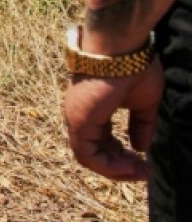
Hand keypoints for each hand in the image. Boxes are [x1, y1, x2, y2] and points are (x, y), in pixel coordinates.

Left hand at [63, 57, 163, 180]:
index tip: (144, 163)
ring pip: (88, 157)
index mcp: (92, 110)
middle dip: (120, 167)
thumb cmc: (132, 67)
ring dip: (115, 170)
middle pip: (94, 152)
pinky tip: (129, 167)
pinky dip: (107, 166)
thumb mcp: (143, 103)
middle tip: (144, 173)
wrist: (122, 48)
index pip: (101, 142)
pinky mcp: (78, 121)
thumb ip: (141, 126)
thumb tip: (140, 148)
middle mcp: (80, 115)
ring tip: (140, 172)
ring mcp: (76, 118)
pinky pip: (87, 155)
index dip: (121, 157)